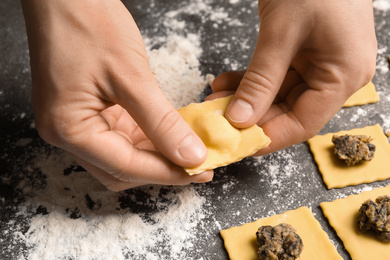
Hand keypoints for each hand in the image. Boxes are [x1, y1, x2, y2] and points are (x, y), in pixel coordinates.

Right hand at [21, 0, 211, 190]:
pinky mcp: (89, 112)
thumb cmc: (88, 24)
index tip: (200, 170)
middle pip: (122, 170)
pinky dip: (148, 140)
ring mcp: (77, 123)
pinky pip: (122, 137)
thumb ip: (162, 123)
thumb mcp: (132, 77)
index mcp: (69, 129)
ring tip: (189, 151)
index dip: (167, 172)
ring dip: (156, 157)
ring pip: (123, 157)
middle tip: (198, 166)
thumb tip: (190, 156)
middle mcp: (68, 134)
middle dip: (162, 170)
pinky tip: (170, 135)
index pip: (126, 167)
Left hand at [210, 0, 376, 154]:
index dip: (267, 137)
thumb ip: (261, 80)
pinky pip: (277, 77)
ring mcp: (323, 64)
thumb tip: (240, 119)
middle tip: (217, 120)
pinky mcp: (308, 53)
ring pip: (279, 95)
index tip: (236, 145)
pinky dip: (252, 81)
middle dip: (250, 117)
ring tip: (215, 100)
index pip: (303, 124)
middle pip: (290, 112)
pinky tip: (226, 83)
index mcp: (344, 75)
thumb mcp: (281, 34)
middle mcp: (338, 75)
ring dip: (246, 99)